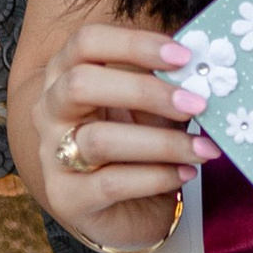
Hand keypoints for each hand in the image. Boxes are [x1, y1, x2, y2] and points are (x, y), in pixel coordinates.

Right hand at [28, 21, 210, 252]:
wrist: (127, 210)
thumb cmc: (138, 147)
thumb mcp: (151, 109)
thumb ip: (166, 86)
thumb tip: (203, 69)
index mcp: (66, 73)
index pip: (86, 42)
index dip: (134, 43)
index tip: (183, 56)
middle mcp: (49, 110)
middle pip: (80, 83)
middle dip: (145, 91)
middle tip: (196, 104)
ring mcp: (52, 155)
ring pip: (98, 139)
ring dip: (161, 143)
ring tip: (202, 148)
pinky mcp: (67, 197)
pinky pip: (111, 183)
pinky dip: (157, 177)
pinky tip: (185, 173)